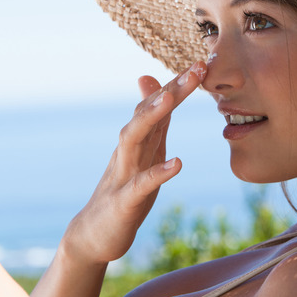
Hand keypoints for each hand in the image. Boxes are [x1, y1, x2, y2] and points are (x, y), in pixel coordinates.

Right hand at [62, 61, 206, 264]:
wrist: (93, 234)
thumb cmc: (123, 192)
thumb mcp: (143, 154)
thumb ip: (153, 122)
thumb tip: (155, 84)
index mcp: (138, 141)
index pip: (157, 105)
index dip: (179, 83)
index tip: (204, 62)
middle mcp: (128, 151)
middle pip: (147, 113)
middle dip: (171, 90)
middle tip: (197, 69)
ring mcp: (123, 175)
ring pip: (134, 138)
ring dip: (152, 117)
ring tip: (172, 99)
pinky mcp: (124, 202)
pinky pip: (141, 185)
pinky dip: (158, 173)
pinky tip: (178, 164)